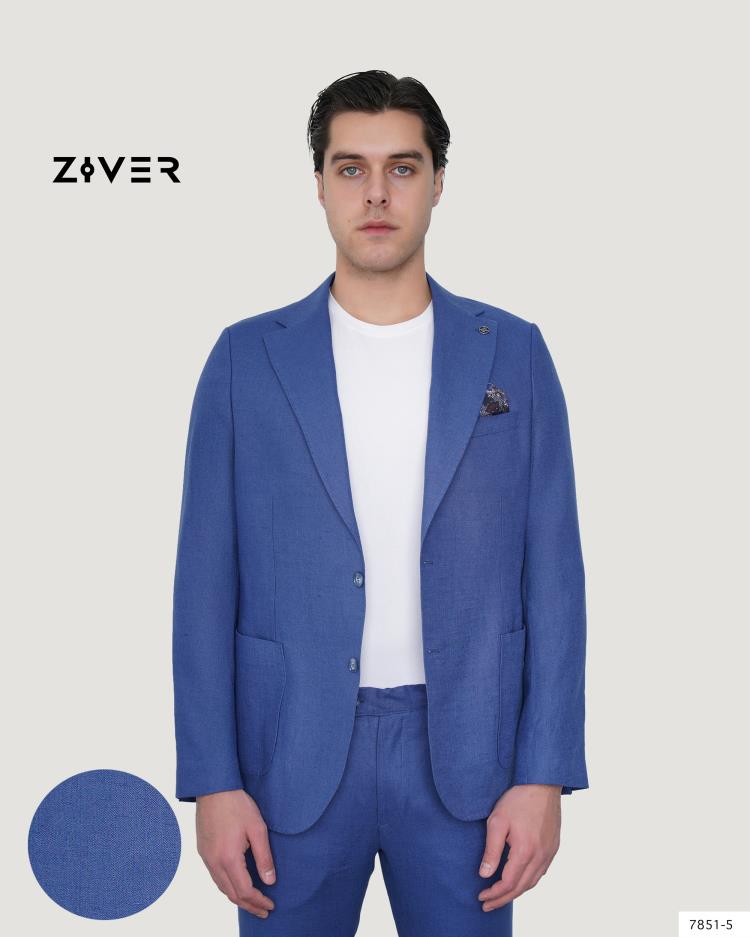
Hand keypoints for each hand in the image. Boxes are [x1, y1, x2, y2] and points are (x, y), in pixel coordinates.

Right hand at [196, 789, 275, 918]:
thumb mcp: (257, 828)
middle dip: (249, 905)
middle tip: (264, 910)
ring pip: (221, 887)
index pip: (245, 891)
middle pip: (231, 894)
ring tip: (252, 901)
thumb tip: (270, 881)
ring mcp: (206, 857)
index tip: (271, 905)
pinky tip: (237, 883)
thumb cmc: (237, 805)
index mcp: (229, 858)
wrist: (213, 788)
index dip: (258, 901)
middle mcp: (214, 862)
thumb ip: (264, 857)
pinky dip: (227, 886)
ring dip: (237, 897)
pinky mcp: (203, 851)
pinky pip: (215, 876)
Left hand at [476, 784, 561, 911]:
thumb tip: (485, 874)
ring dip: (516, 892)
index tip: (481, 896)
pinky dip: (528, 881)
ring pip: (533, 882)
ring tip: (501, 896)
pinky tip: (519, 880)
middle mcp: (540, 856)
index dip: (494, 894)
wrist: (543, 782)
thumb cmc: (518, 799)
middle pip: (521, 887)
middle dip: (503, 899)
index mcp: (525, 851)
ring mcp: (549, 852)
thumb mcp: (497, 821)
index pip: (508, 883)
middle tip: (488, 905)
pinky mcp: (553, 846)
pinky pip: (541, 871)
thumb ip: (491, 849)